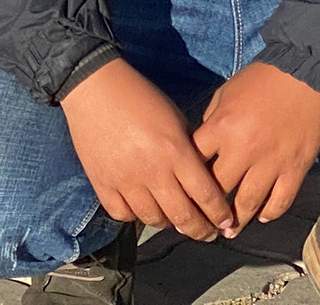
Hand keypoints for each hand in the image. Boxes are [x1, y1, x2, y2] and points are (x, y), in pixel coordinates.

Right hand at [60, 58, 235, 241]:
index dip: (220, 215)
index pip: (207, 196)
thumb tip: (201, 180)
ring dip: (168, 223)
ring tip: (174, 220)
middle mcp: (153, 171)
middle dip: (201, 230)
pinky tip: (141, 207)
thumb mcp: (175, 118)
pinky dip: (134, 215)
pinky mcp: (102, 183)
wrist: (93, 85)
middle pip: (183, 218)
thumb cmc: (139, 96)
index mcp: (175, 151)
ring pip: (154, 220)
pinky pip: (123, 214)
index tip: (226, 223)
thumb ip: (189, 150)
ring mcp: (125, 180)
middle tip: (207, 233)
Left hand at [193, 61, 319, 228]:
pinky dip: (270, 213)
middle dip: (210, 207)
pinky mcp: (294, 170)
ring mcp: (271, 164)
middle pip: (220, 188)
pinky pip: (280, 201)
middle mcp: (243, 151)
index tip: (183, 190)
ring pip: (249, 202)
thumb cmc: (259, 80)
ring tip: (229, 232)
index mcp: (221, 128)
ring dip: (238, 220)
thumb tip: (206, 146)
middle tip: (204, 221)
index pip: (196, 161)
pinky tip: (262, 217)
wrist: (303, 76)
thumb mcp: (224, 94)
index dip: (188, 176)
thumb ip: (212, 121)